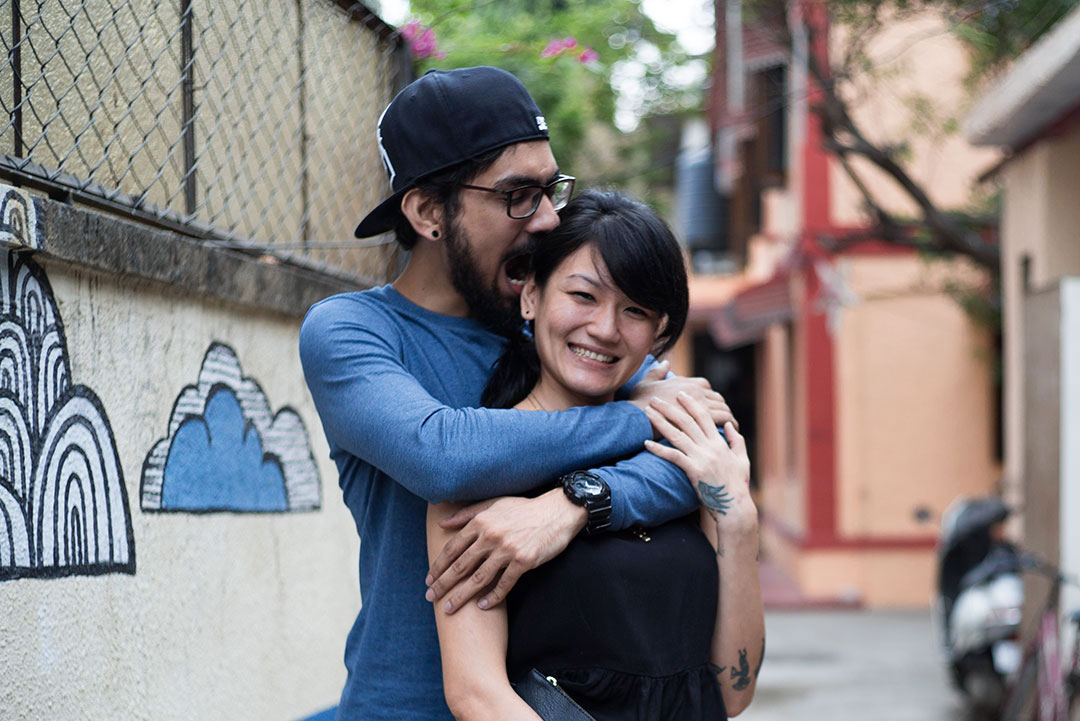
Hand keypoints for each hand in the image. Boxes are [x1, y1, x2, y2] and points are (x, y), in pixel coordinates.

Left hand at [426, 489, 586, 612]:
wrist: (557, 512)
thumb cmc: (523, 508)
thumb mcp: (493, 504)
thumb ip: (466, 514)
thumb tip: (442, 523)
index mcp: (481, 521)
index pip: (453, 547)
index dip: (439, 565)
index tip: (429, 579)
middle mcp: (491, 536)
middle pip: (461, 565)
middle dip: (443, 583)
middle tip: (430, 597)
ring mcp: (507, 550)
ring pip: (478, 578)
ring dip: (462, 596)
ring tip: (449, 608)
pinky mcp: (524, 561)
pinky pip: (504, 584)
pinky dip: (492, 597)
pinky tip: (482, 606)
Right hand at [629, 364, 736, 434]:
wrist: (639, 416)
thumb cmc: (640, 402)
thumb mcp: (646, 382)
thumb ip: (657, 372)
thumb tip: (666, 363)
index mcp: (685, 382)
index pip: (706, 385)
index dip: (709, 396)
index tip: (709, 405)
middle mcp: (696, 391)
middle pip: (717, 397)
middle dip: (721, 408)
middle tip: (723, 419)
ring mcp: (701, 403)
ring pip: (724, 407)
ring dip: (728, 417)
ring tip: (730, 427)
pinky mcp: (704, 417)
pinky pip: (725, 417)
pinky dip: (731, 424)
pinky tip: (730, 431)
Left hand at [643, 393, 755, 536]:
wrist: (735, 507)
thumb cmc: (738, 485)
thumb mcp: (742, 459)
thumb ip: (736, 440)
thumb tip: (729, 423)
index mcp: (720, 443)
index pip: (704, 416)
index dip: (691, 403)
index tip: (681, 393)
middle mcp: (710, 447)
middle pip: (687, 422)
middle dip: (670, 408)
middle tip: (656, 398)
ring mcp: (702, 458)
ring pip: (678, 436)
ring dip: (661, 423)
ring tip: (648, 413)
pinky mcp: (694, 471)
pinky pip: (673, 456)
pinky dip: (659, 449)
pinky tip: (647, 443)